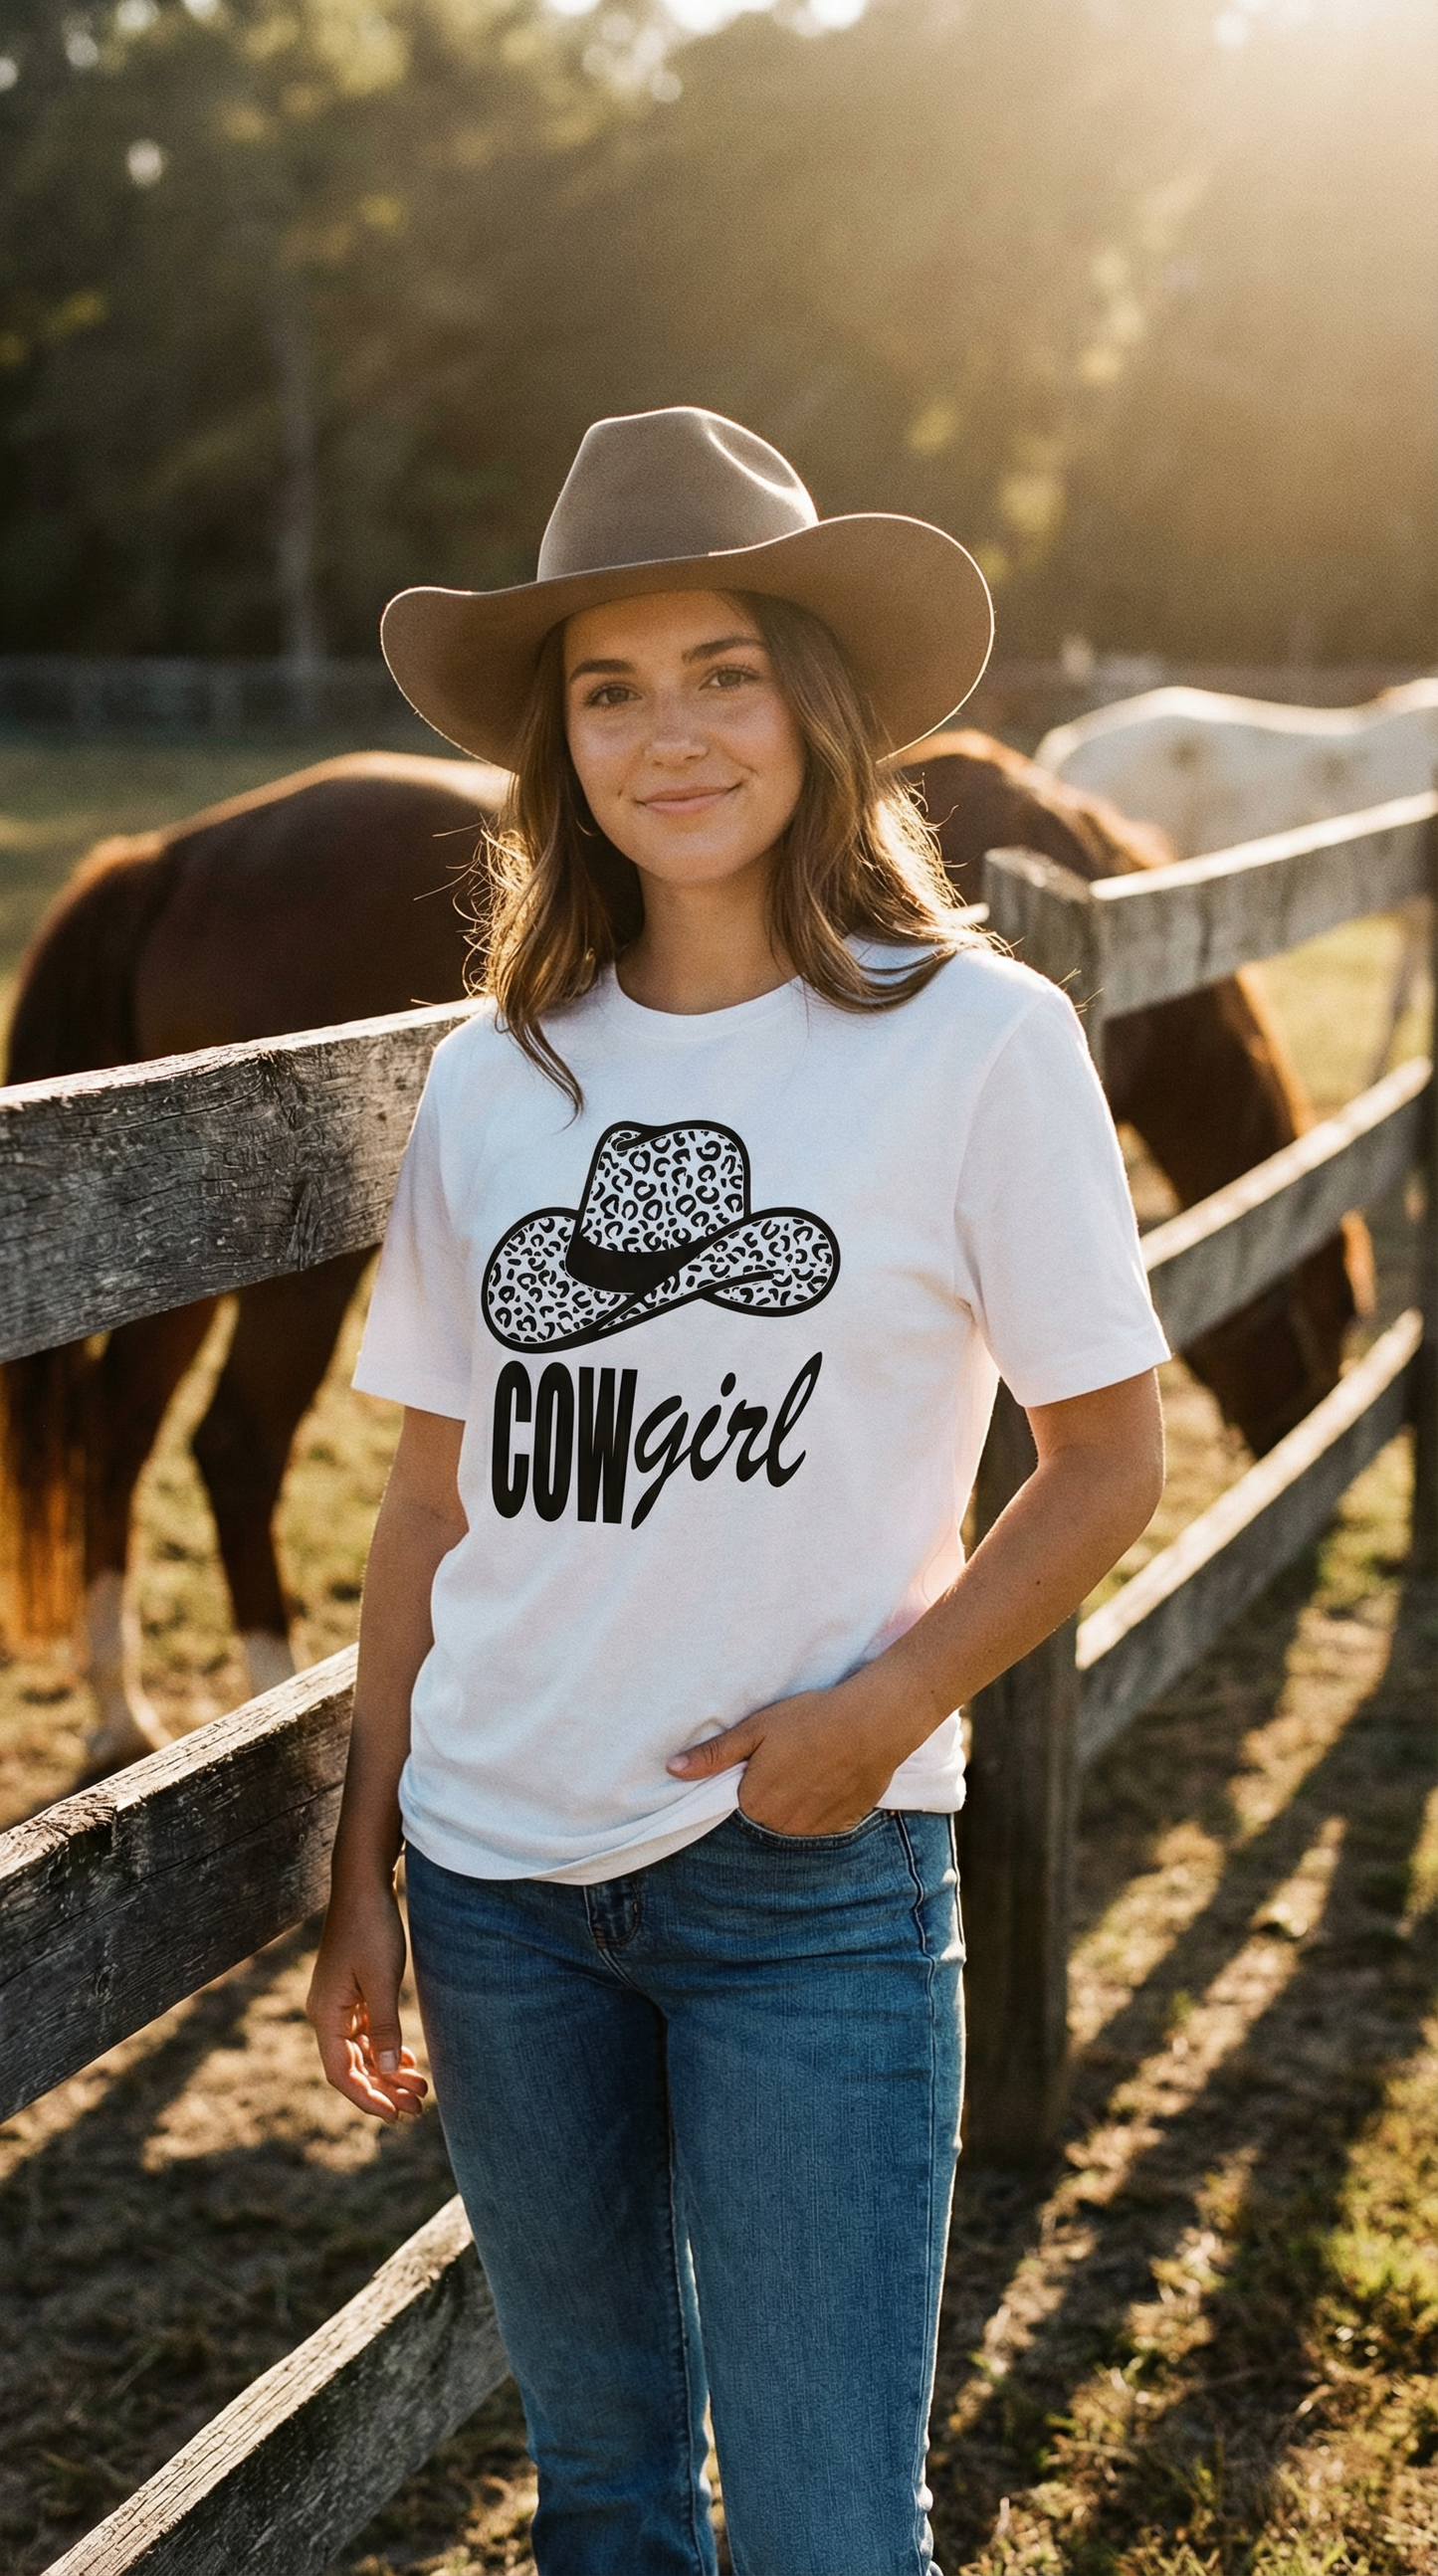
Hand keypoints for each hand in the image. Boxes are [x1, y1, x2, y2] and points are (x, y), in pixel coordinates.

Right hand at [306, 1877, 427, 2123]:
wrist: (363, 1884)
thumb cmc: (371, 1928)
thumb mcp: (382, 1980)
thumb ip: (384, 2027)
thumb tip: (386, 2071)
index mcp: (326, 2014)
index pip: (341, 2073)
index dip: (367, 2098)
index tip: (395, 2116)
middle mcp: (326, 2013)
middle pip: (352, 2066)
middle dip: (383, 2089)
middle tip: (417, 2107)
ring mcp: (338, 2003)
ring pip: (361, 2051)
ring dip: (387, 2071)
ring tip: (419, 2088)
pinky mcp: (351, 1991)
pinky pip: (365, 2032)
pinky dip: (384, 2048)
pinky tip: (406, 2060)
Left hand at [666, 1671, 912, 1836]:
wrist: (873, 1722)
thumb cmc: (810, 1719)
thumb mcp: (755, 1729)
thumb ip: (714, 1755)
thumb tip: (672, 1769)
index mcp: (755, 1802)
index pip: (742, 1798)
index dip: (754, 1774)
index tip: (770, 1754)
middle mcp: (782, 1824)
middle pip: (768, 1812)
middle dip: (776, 1789)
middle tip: (795, 1754)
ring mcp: (815, 1829)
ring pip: (796, 1819)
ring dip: (801, 1799)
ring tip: (816, 1762)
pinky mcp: (844, 1824)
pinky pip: (824, 1821)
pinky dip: (826, 1803)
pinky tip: (834, 1775)